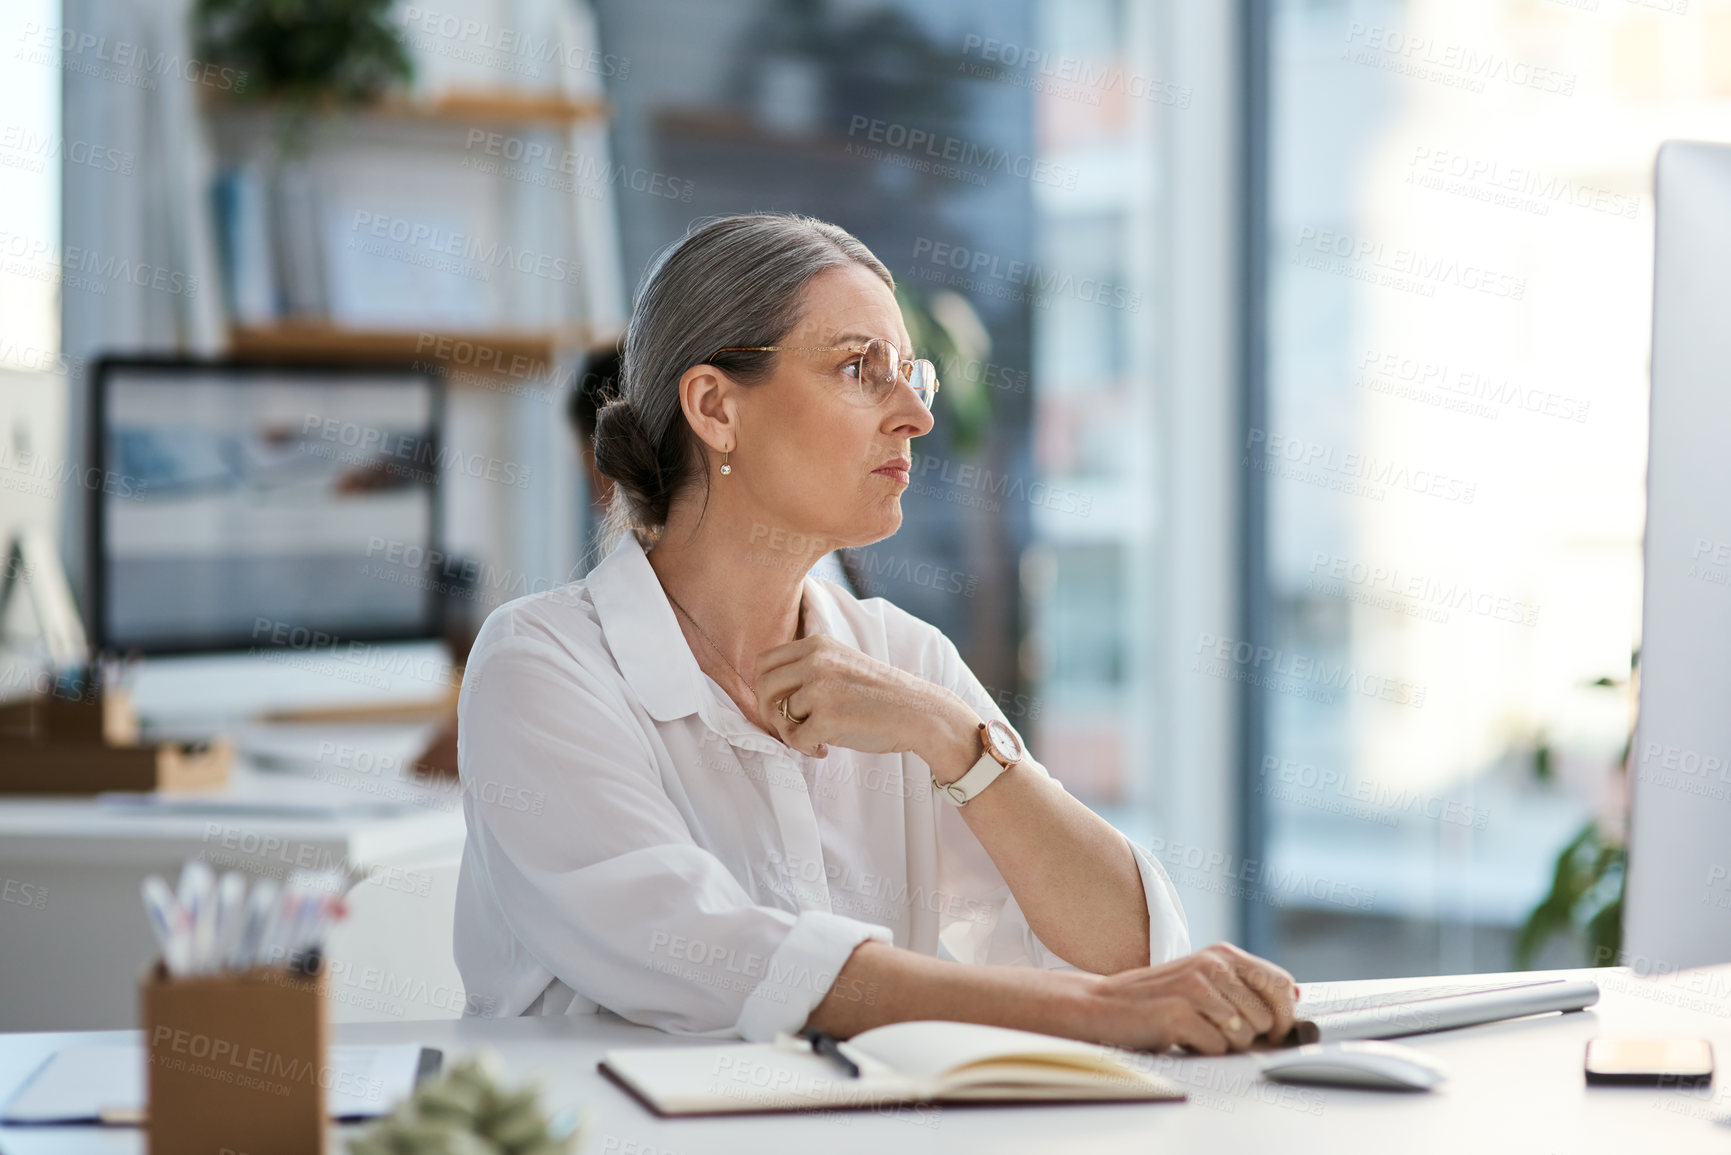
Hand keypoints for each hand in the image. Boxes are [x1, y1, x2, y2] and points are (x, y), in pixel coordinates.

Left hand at [752, 635, 966, 758]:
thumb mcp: (841, 664)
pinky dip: (806, 749)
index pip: (764, 662)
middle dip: (769, 713)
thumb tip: (765, 694)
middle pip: (763, 687)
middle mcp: (815, 661)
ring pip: (778, 715)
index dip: (764, 689)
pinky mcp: (826, 718)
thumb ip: (807, 669)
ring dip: (790, 734)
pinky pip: (794, 740)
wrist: (918, 713)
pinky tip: (825, 749)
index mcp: (817, 644)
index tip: (779, 706)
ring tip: (814, 739)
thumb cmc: (879, 696)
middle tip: (789, 728)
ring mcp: (820, 688)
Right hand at [1082, 943, 1299, 1054]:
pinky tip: (1179, 1036)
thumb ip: (1246, 984)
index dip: (1284, 1015)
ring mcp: (1196, 988)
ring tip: (1195, 1029)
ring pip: (1243, 1036)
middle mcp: (1213, 964)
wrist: (1104, 1004)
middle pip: (1266, 1018)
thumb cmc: (1158, 998)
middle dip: (1249, 1035)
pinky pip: (1216, 1048)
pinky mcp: (1180, 1013)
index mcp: (1222, 954)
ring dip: (1222, 1043)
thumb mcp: (1205, 980)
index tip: (1273, 1032)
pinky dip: (1200, 1050)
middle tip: (1217, 1030)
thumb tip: (1295, 994)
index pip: (1280, 983)